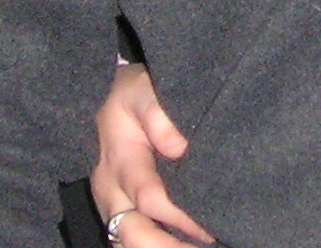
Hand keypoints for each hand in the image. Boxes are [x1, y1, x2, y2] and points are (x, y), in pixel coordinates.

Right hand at [89, 63, 211, 247]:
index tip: (209, 227)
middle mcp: (111, 190)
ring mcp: (113, 204)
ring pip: (128, 242)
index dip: (180, 216)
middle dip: (167, 247)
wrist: (111, 98)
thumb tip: (179, 147)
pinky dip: (156, 246)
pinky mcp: (120, 211)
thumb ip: (156, 114)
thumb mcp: (141, 90)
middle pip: (132, 233)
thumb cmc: (132, 93)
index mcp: (118, 160)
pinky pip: (131, 240)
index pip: (148, 197)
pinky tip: (184, 245)